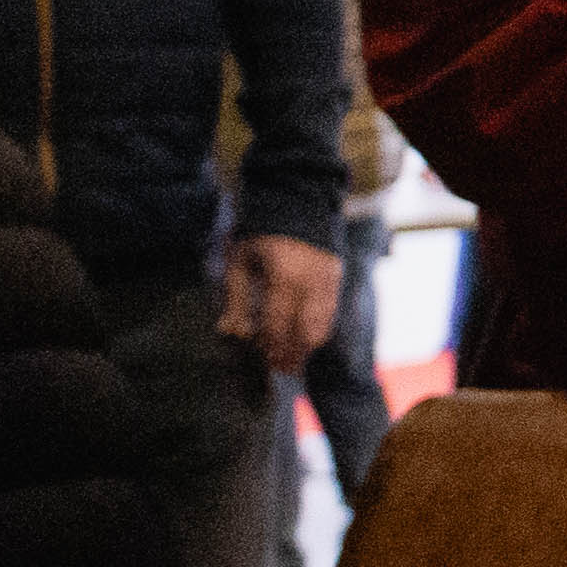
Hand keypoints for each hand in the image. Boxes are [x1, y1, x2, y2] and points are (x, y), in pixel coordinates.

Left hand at [219, 232, 342, 373]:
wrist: (298, 199)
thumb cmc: (261, 232)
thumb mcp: (241, 261)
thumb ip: (237, 298)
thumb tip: (229, 331)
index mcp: (283, 278)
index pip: (278, 326)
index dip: (270, 346)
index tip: (262, 357)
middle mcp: (311, 284)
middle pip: (305, 334)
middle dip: (292, 355)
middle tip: (279, 368)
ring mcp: (328, 281)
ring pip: (322, 328)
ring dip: (306, 347)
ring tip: (292, 358)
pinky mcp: (337, 278)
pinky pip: (330, 314)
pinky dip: (317, 330)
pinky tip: (303, 336)